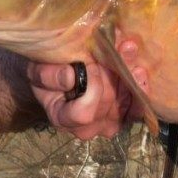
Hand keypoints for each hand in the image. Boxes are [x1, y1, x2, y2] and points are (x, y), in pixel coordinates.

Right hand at [27, 39, 147, 139]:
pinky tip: (138, 70)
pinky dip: (139, 87)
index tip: (89, 62)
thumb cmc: (47, 72)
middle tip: (110, 49)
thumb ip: (49, 75)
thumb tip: (70, 77)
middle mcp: (86, 128)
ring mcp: (106, 124)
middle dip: (110, 73)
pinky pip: (137, 107)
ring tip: (125, 49)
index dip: (91, 86)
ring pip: (124, 101)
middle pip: (108, 103)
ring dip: (126, 74)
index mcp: (62, 118)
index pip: (83, 113)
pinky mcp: (123, 116)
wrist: (58, 74)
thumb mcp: (38, 70)